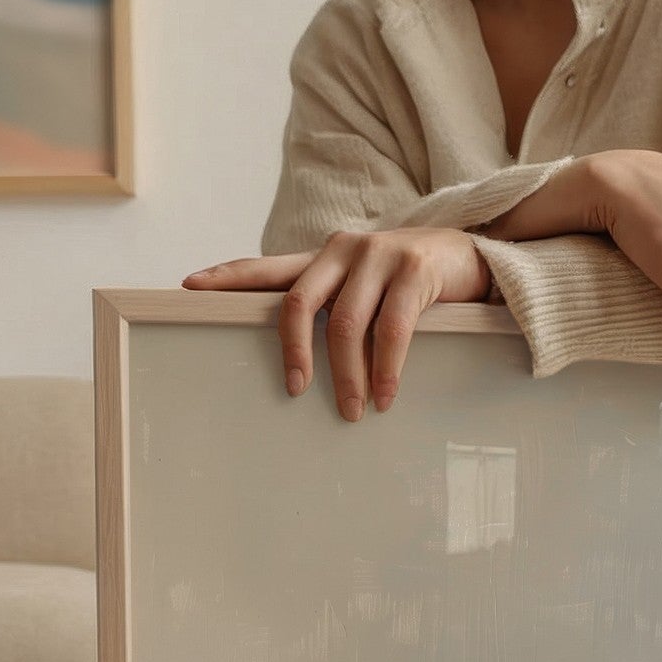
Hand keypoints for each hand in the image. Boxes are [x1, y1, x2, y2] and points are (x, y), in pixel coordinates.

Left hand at [182, 227, 491, 419]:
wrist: (473, 257)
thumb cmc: (415, 284)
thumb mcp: (369, 290)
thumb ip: (337, 308)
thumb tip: (303, 359)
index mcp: (326, 258)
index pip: (269, 268)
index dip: (228, 276)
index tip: (188, 286)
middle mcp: (344, 250)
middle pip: (299, 302)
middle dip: (293, 350)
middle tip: (294, 390)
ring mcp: (379, 256)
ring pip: (344, 323)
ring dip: (347, 374)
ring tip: (352, 411)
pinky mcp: (413, 272)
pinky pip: (391, 329)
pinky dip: (386, 369)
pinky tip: (385, 396)